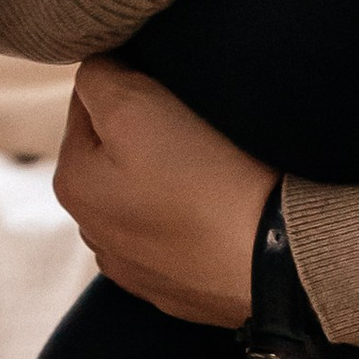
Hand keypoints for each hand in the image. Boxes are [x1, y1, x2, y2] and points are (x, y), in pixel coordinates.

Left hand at [54, 59, 268, 323]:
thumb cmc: (206, 179)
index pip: (88, 103)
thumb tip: (97, 70)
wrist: (285, 257)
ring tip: (219, 171)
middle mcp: (95, 233)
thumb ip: (98, 77)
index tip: (171, 92)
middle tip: (200, 130)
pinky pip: (186, 233)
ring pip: (151, 193)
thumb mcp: (135, 105)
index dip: (130, 83)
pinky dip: (200, 218)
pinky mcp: (184, 288)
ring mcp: (140, 268)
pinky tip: (227, 210)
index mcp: (73, 185)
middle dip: (150, 133)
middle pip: (118, 151)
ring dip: (175, 176)